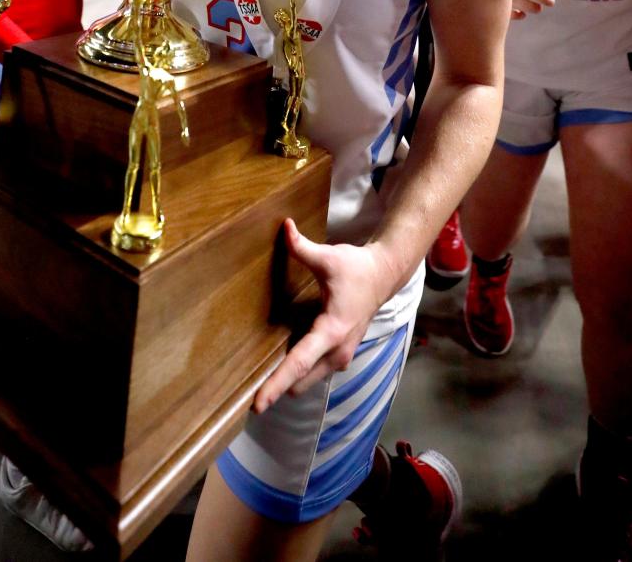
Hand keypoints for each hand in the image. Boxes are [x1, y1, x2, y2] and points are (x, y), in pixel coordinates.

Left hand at [252, 219, 388, 414]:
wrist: (383, 276)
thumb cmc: (356, 269)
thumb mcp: (328, 258)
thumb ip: (302, 247)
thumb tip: (284, 227)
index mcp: (331, 331)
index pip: (299, 363)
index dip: (276, 384)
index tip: (258, 405)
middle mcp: (337, 352)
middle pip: (300, 381)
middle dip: (277, 386)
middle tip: (249, 388)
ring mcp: (341, 357)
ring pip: (307, 380)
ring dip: (289, 378)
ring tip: (262, 374)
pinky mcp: (340, 355)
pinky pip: (314, 371)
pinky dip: (299, 370)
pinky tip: (284, 357)